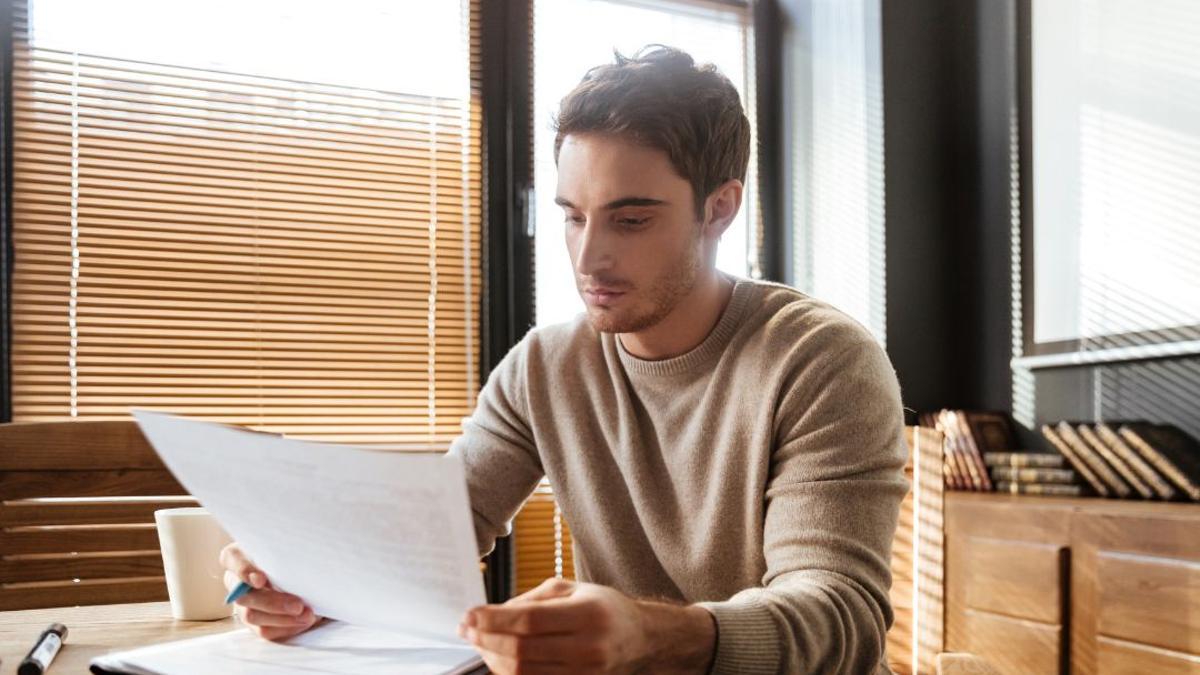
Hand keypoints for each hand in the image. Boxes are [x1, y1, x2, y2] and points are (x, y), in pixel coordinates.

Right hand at [218, 542, 318, 640]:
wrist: (305, 573)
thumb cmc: (294, 554)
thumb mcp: (291, 549)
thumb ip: (286, 555)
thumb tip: (296, 566)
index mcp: (239, 555)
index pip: (231, 558)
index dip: (243, 570)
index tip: (261, 579)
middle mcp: (236, 581)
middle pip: (244, 596)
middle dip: (273, 603)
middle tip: (298, 605)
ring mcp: (243, 604)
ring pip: (252, 616)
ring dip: (282, 619)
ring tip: (307, 615)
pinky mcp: (255, 622)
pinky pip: (264, 630)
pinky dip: (286, 628)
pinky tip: (303, 622)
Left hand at [458, 578, 714, 674]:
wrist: (638, 638)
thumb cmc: (601, 607)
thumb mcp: (570, 588)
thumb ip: (531, 599)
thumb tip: (492, 614)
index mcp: (588, 614)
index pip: (529, 620)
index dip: (493, 619)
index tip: (470, 614)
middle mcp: (588, 647)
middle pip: (522, 651)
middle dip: (486, 639)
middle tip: (466, 628)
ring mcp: (584, 673)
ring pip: (523, 673)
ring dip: (492, 658)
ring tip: (479, 641)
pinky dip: (509, 673)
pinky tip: (497, 658)